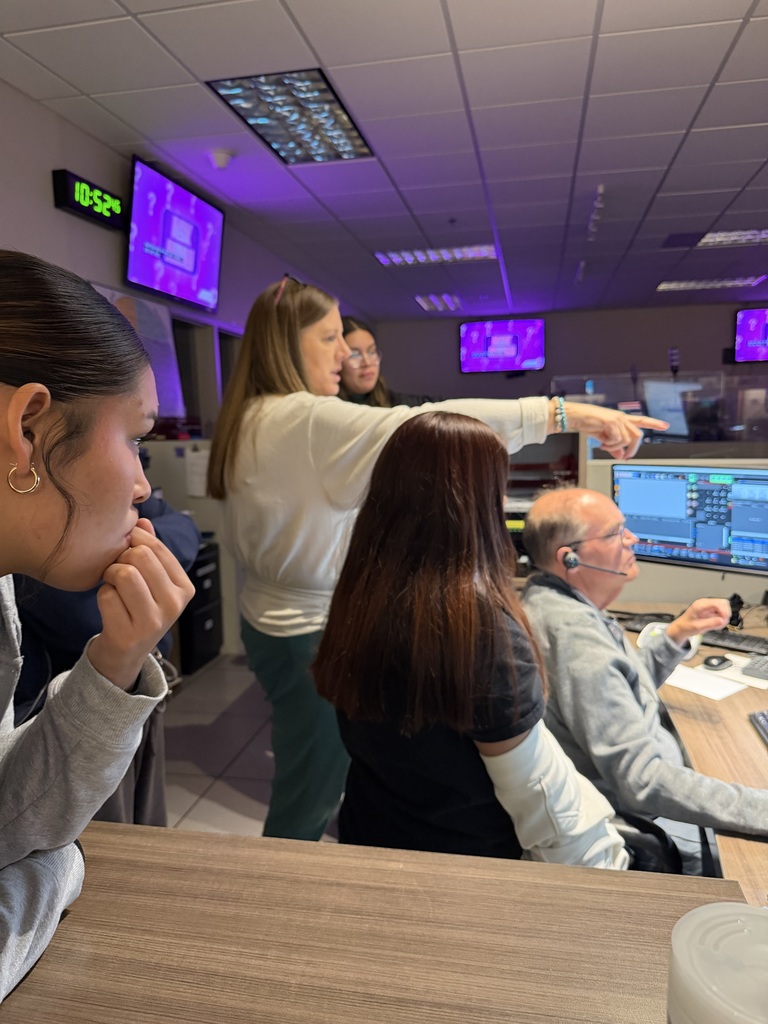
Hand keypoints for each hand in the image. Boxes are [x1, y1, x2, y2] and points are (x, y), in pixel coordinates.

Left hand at [88, 519, 194, 688]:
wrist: (124, 655)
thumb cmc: (137, 610)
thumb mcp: (152, 581)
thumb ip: (150, 550)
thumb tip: (141, 520)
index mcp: (185, 588)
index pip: (157, 547)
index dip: (134, 543)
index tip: (128, 554)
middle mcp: (174, 605)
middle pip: (139, 556)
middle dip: (121, 559)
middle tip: (118, 573)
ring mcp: (153, 622)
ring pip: (123, 573)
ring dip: (110, 576)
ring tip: (113, 586)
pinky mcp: (128, 634)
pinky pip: (106, 595)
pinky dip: (101, 596)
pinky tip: (109, 607)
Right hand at [561, 402, 668, 458]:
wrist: (574, 416)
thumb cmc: (586, 423)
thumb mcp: (602, 437)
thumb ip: (613, 446)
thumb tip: (621, 455)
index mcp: (621, 419)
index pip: (641, 420)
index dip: (654, 423)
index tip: (666, 426)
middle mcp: (622, 417)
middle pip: (638, 435)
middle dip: (633, 449)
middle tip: (625, 457)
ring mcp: (618, 419)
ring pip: (628, 439)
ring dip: (617, 447)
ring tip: (605, 447)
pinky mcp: (612, 422)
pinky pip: (618, 440)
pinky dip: (610, 445)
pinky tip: (602, 443)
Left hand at [666, 598, 730, 645]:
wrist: (681, 628)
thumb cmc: (686, 626)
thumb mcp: (697, 626)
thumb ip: (710, 623)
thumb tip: (722, 620)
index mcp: (701, 604)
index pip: (718, 602)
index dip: (724, 610)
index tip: (725, 619)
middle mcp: (706, 604)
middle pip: (723, 603)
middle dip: (725, 613)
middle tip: (722, 623)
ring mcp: (709, 608)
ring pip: (724, 608)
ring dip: (724, 617)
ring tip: (716, 626)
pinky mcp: (711, 612)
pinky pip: (721, 614)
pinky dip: (721, 620)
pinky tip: (715, 625)